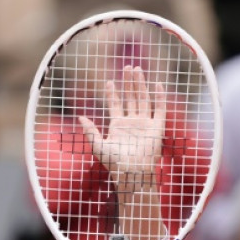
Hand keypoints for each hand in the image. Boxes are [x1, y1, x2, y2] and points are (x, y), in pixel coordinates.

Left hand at [78, 66, 166, 186]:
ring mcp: (145, 124)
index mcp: (118, 126)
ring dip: (140, 84)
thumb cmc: (114, 163)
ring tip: (137, 69)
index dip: (112, 93)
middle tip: (128, 66)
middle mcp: (132, 123)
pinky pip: (159, 109)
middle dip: (129, 83)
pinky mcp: (157, 128)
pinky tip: (157, 84)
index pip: (115, 105)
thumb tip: (80, 117)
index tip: (109, 82)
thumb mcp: (97, 146)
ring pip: (143, 99)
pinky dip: (159, 97)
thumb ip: (89, 131)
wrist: (132, 173)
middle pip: (131, 97)